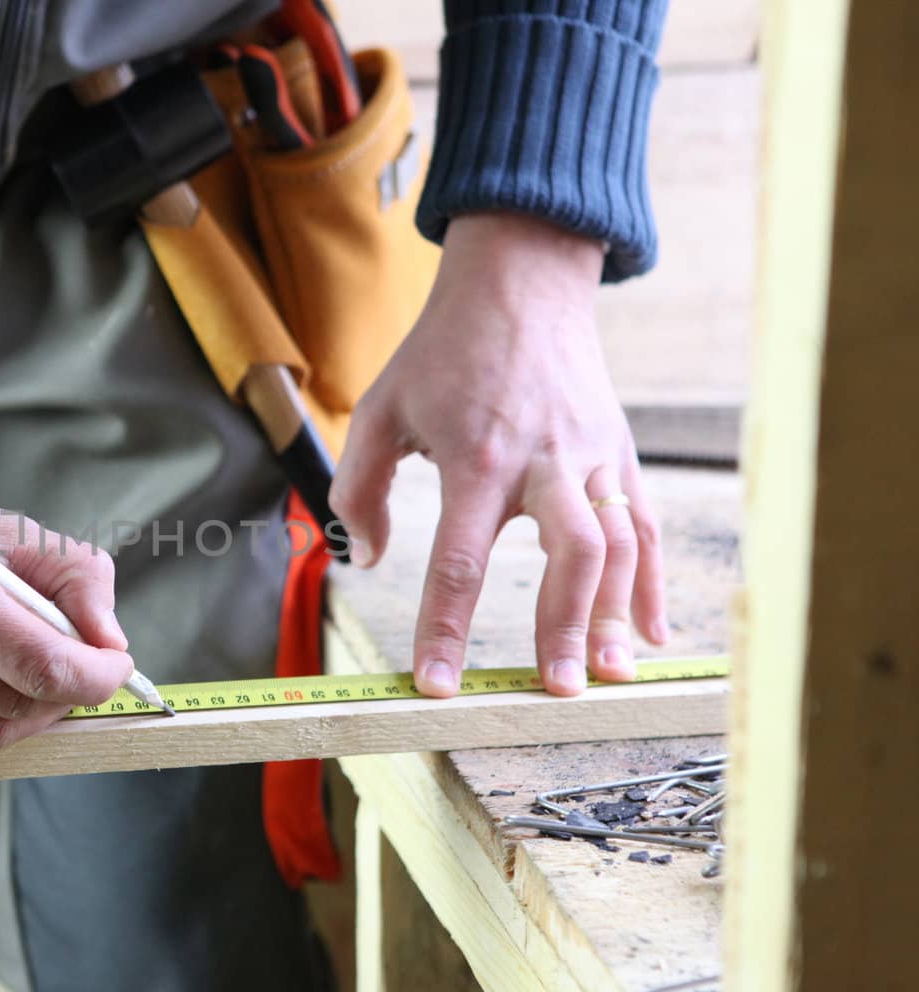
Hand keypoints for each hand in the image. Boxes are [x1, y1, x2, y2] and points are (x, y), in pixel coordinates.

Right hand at [0, 349, 134, 747]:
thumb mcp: (6, 526)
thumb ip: (77, 577)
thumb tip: (110, 642)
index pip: (45, 669)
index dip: (97, 676)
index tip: (116, 663)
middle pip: (24, 705)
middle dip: (67, 688)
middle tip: (79, 657)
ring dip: (30, 705)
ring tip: (33, 663)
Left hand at [331, 213, 666, 697]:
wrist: (522, 283)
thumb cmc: (444, 352)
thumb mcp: (380, 409)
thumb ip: (358, 489)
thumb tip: (367, 561)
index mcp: (477, 459)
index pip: (459, 563)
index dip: (446, 629)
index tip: (438, 685)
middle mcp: (545, 462)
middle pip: (570, 555)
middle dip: (564, 626)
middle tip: (555, 688)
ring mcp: (593, 458)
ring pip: (621, 543)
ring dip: (616, 614)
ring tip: (608, 676)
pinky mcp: (621, 453)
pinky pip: (645, 524)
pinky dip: (652, 582)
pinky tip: (648, 633)